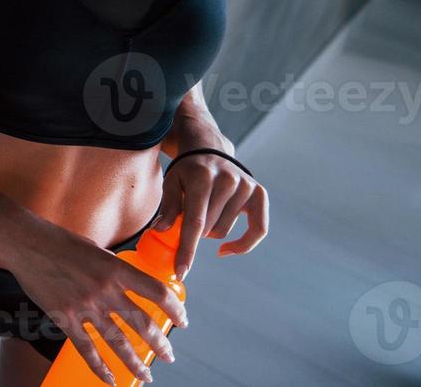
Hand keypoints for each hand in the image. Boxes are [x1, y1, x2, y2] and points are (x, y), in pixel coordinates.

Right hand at [13, 220, 186, 385]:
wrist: (25, 242)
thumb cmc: (58, 241)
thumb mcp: (95, 249)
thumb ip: (112, 268)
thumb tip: (124, 282)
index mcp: (115, 268)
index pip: (156, 292)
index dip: (174, 308)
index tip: (182, 319)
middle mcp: (104, 289)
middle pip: (142, 323)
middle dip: (159, 343)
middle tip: (168, 356)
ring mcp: (85, 306)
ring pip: (118, 342)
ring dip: (135, 362)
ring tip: (147, 374)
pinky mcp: (65, 317)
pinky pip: (86, 349)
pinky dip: (100, 367)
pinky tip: (110, 379)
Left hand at [154, 153, 268, 278]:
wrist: (209, 150)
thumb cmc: (186, 171)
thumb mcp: (171, 183)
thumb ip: (168, 207)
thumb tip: (161, 231)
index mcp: (203, 178)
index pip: (195, 221)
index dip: (188, 249)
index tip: (181, 271)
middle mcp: (228, 181)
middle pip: (208, 229)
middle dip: (193, 231)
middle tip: (187, 216)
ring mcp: (246, 186)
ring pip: (224, 232)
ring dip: (210, 232)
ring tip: (203, 213)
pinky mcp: (259, 194)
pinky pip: (258, 230)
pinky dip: (241, 244)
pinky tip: (225, 250)